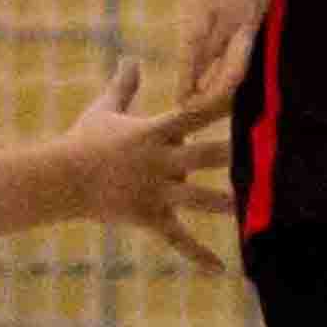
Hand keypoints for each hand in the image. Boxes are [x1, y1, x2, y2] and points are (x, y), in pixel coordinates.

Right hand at [61, 57, 241, 270]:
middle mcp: (158, 161)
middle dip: (232, 154)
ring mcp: (154, 191)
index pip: (193, 114)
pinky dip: (197, 254)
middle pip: (203, 156)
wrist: (59, 178)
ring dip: (226, 203)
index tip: (247, 97)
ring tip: (254, 207)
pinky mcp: (148, 216)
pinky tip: (220, 269)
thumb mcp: (103, 109)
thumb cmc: (82, 140)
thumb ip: (124, 85)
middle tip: (267, 152)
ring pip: (198, 199)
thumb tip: (131, 58)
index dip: (220, 104)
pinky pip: (177, 238)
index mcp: (152, 131)